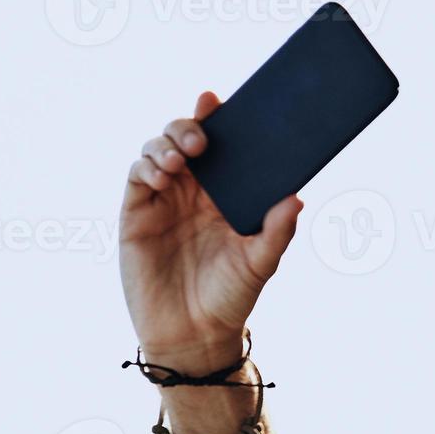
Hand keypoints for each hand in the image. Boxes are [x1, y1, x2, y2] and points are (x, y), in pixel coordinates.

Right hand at [118, 91, 303, 367]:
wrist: (194, 333)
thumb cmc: (231, 296)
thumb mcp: (261, 263)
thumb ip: (278, 231)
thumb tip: (297, 197)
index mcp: (228, 193)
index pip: (225, 147)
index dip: (218, 119)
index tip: (217, 100)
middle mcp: (195, 190)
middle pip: (187, 138)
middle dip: (190, 126)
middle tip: (203, 136)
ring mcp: (164, 199)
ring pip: (158, 150)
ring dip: (166, 142)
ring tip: (182, 156)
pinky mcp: (137, 214)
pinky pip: (137, 176)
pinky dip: (147, 166)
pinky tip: (162, 174)